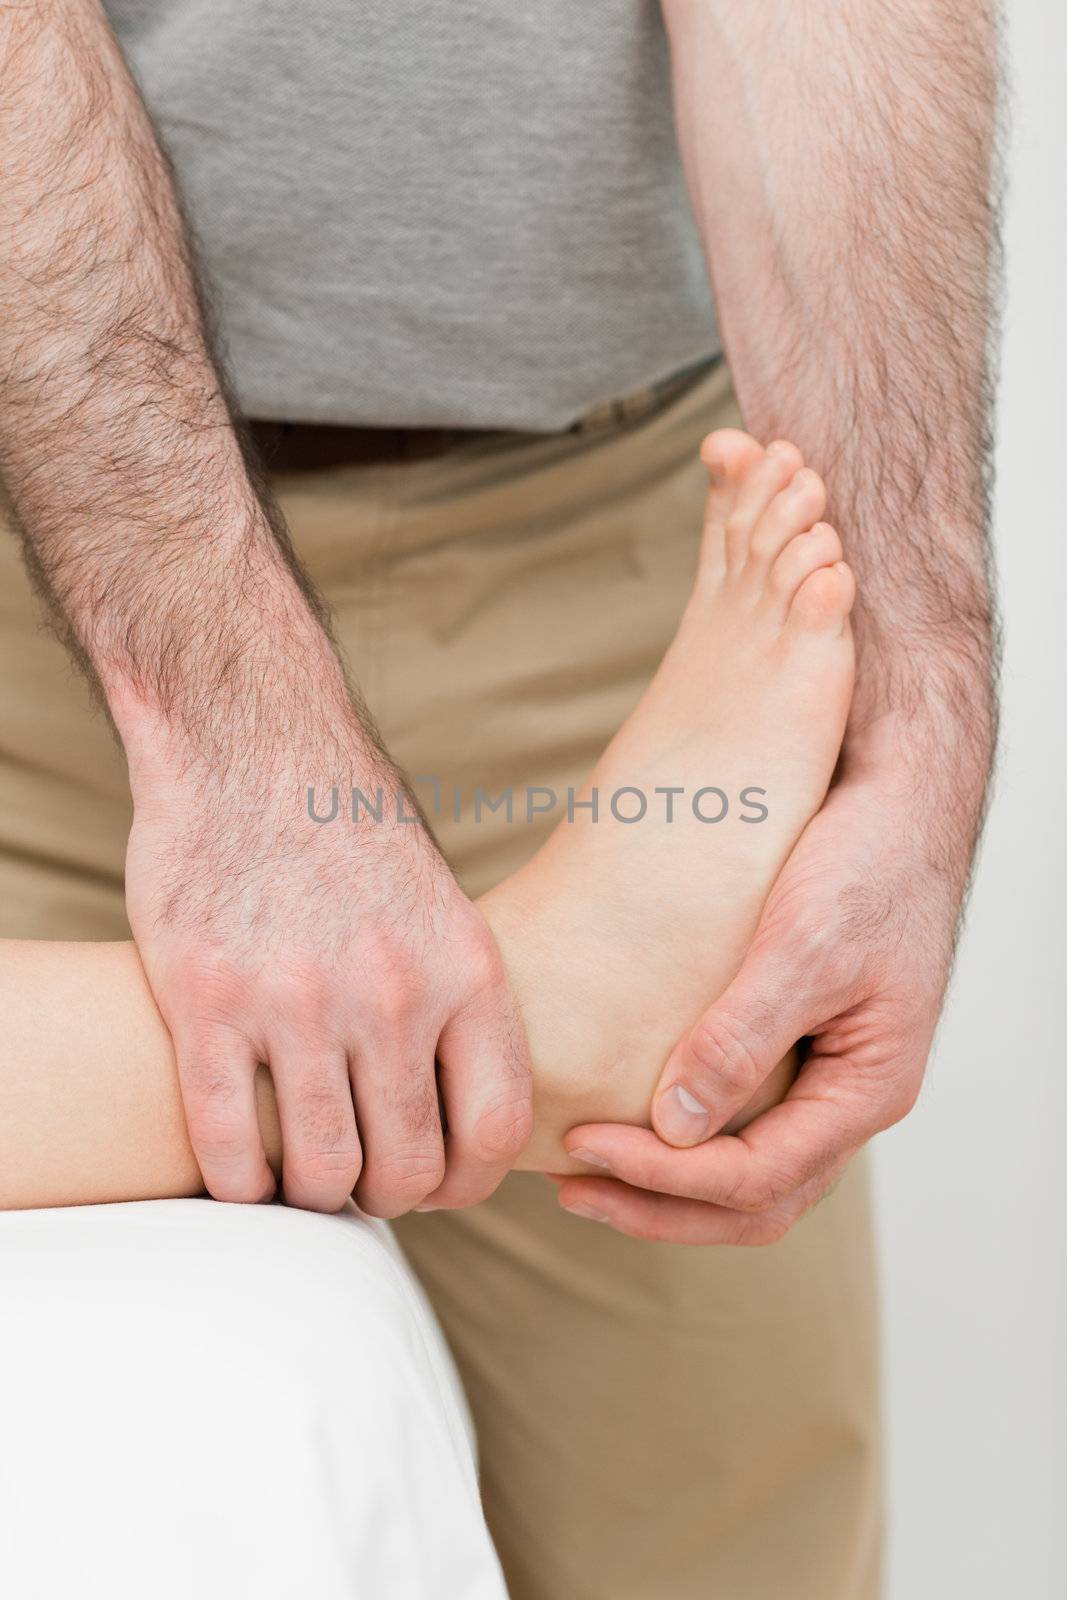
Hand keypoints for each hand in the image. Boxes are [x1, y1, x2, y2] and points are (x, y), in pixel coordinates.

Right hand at [125, 727, 531, 1215]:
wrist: (251, 746)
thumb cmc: (349, 834)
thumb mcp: (441, 909)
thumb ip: (457, 1008)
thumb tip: (467, 1116)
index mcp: (465, 970)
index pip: (496, 1128)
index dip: (469, 1184)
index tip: (438, 1187)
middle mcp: (392, 993)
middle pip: (408, 1167)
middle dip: (386, 1196)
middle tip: (361, 1182)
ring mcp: (297, 1000)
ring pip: (322, 1171)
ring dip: (315, 1195)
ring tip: (302, 1177)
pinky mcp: (208, 1000)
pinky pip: (230, 1143)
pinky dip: (239, 1182)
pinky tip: (243, 1169)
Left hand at [557, 769, 958, 1242]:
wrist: (899, 801)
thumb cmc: (869, 861)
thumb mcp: (804, 946)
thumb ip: (744, 1038)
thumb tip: (675, 1126)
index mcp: (867, 1088)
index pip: (757, 1177)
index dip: (665, 1176)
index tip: (583, 1144)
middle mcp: (850, 1099)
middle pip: (754, 1201)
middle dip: (659, 1206)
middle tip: (570, 1187)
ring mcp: (828, 1078)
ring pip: (751, 1174)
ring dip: (670, 1186)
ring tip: (588, 1171)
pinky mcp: (800, 1047)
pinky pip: (747, 1124)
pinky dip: (687, 1138)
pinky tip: (635, 1116)